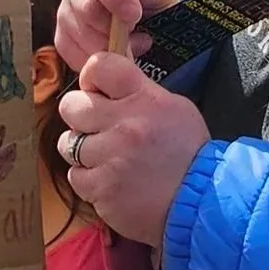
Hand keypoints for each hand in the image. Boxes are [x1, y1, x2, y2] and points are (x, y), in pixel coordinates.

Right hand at [53, 0, 178, 71]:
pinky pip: (73, 55)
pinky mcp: (62, 38)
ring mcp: (64, 12)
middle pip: (85, 11)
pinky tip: (117, 55)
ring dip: (109, 48)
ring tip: (133, 45)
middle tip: (138, 36)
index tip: (135, 15)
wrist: (141, 13)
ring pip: (80, 37)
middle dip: (114, 29)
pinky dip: (98, 62)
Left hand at [58, 48, 208, 249]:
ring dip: (82, 150)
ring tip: (105, 157)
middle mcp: (125, 125)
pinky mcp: (101, 189)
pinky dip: (88, 179)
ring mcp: (111, 159)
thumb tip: (106, 87)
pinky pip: (75, 175)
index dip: (91, 76)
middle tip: (96, 127)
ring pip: (68, 143)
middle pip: (71, 105)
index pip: (99, 66)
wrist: (200, 203)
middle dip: (79, 115)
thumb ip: (138, 93)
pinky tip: (109, 180)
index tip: (96, 90)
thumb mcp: (174, 108)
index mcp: (145, 99)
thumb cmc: (188, 154)